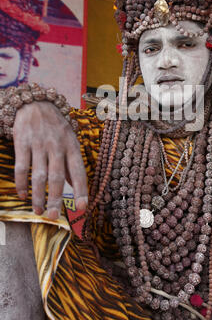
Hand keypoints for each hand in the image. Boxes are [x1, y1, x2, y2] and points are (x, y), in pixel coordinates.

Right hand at [13, 101, 87, 219]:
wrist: (35, 103)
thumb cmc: (56, 127)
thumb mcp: (69, 141)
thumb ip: (71, 164)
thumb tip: (75, 185)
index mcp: (72, 146)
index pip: (78, 171)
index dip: (81, 190)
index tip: (81, 207)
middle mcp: (57, 146)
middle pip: (57, 176)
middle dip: (56, 198)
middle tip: (54, 216)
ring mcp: (39, 144)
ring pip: (38, 175)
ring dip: (38, 195)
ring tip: (38, 211)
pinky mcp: (22, 142)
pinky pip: (21, 167)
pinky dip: (21, 183)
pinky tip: (23, 195)